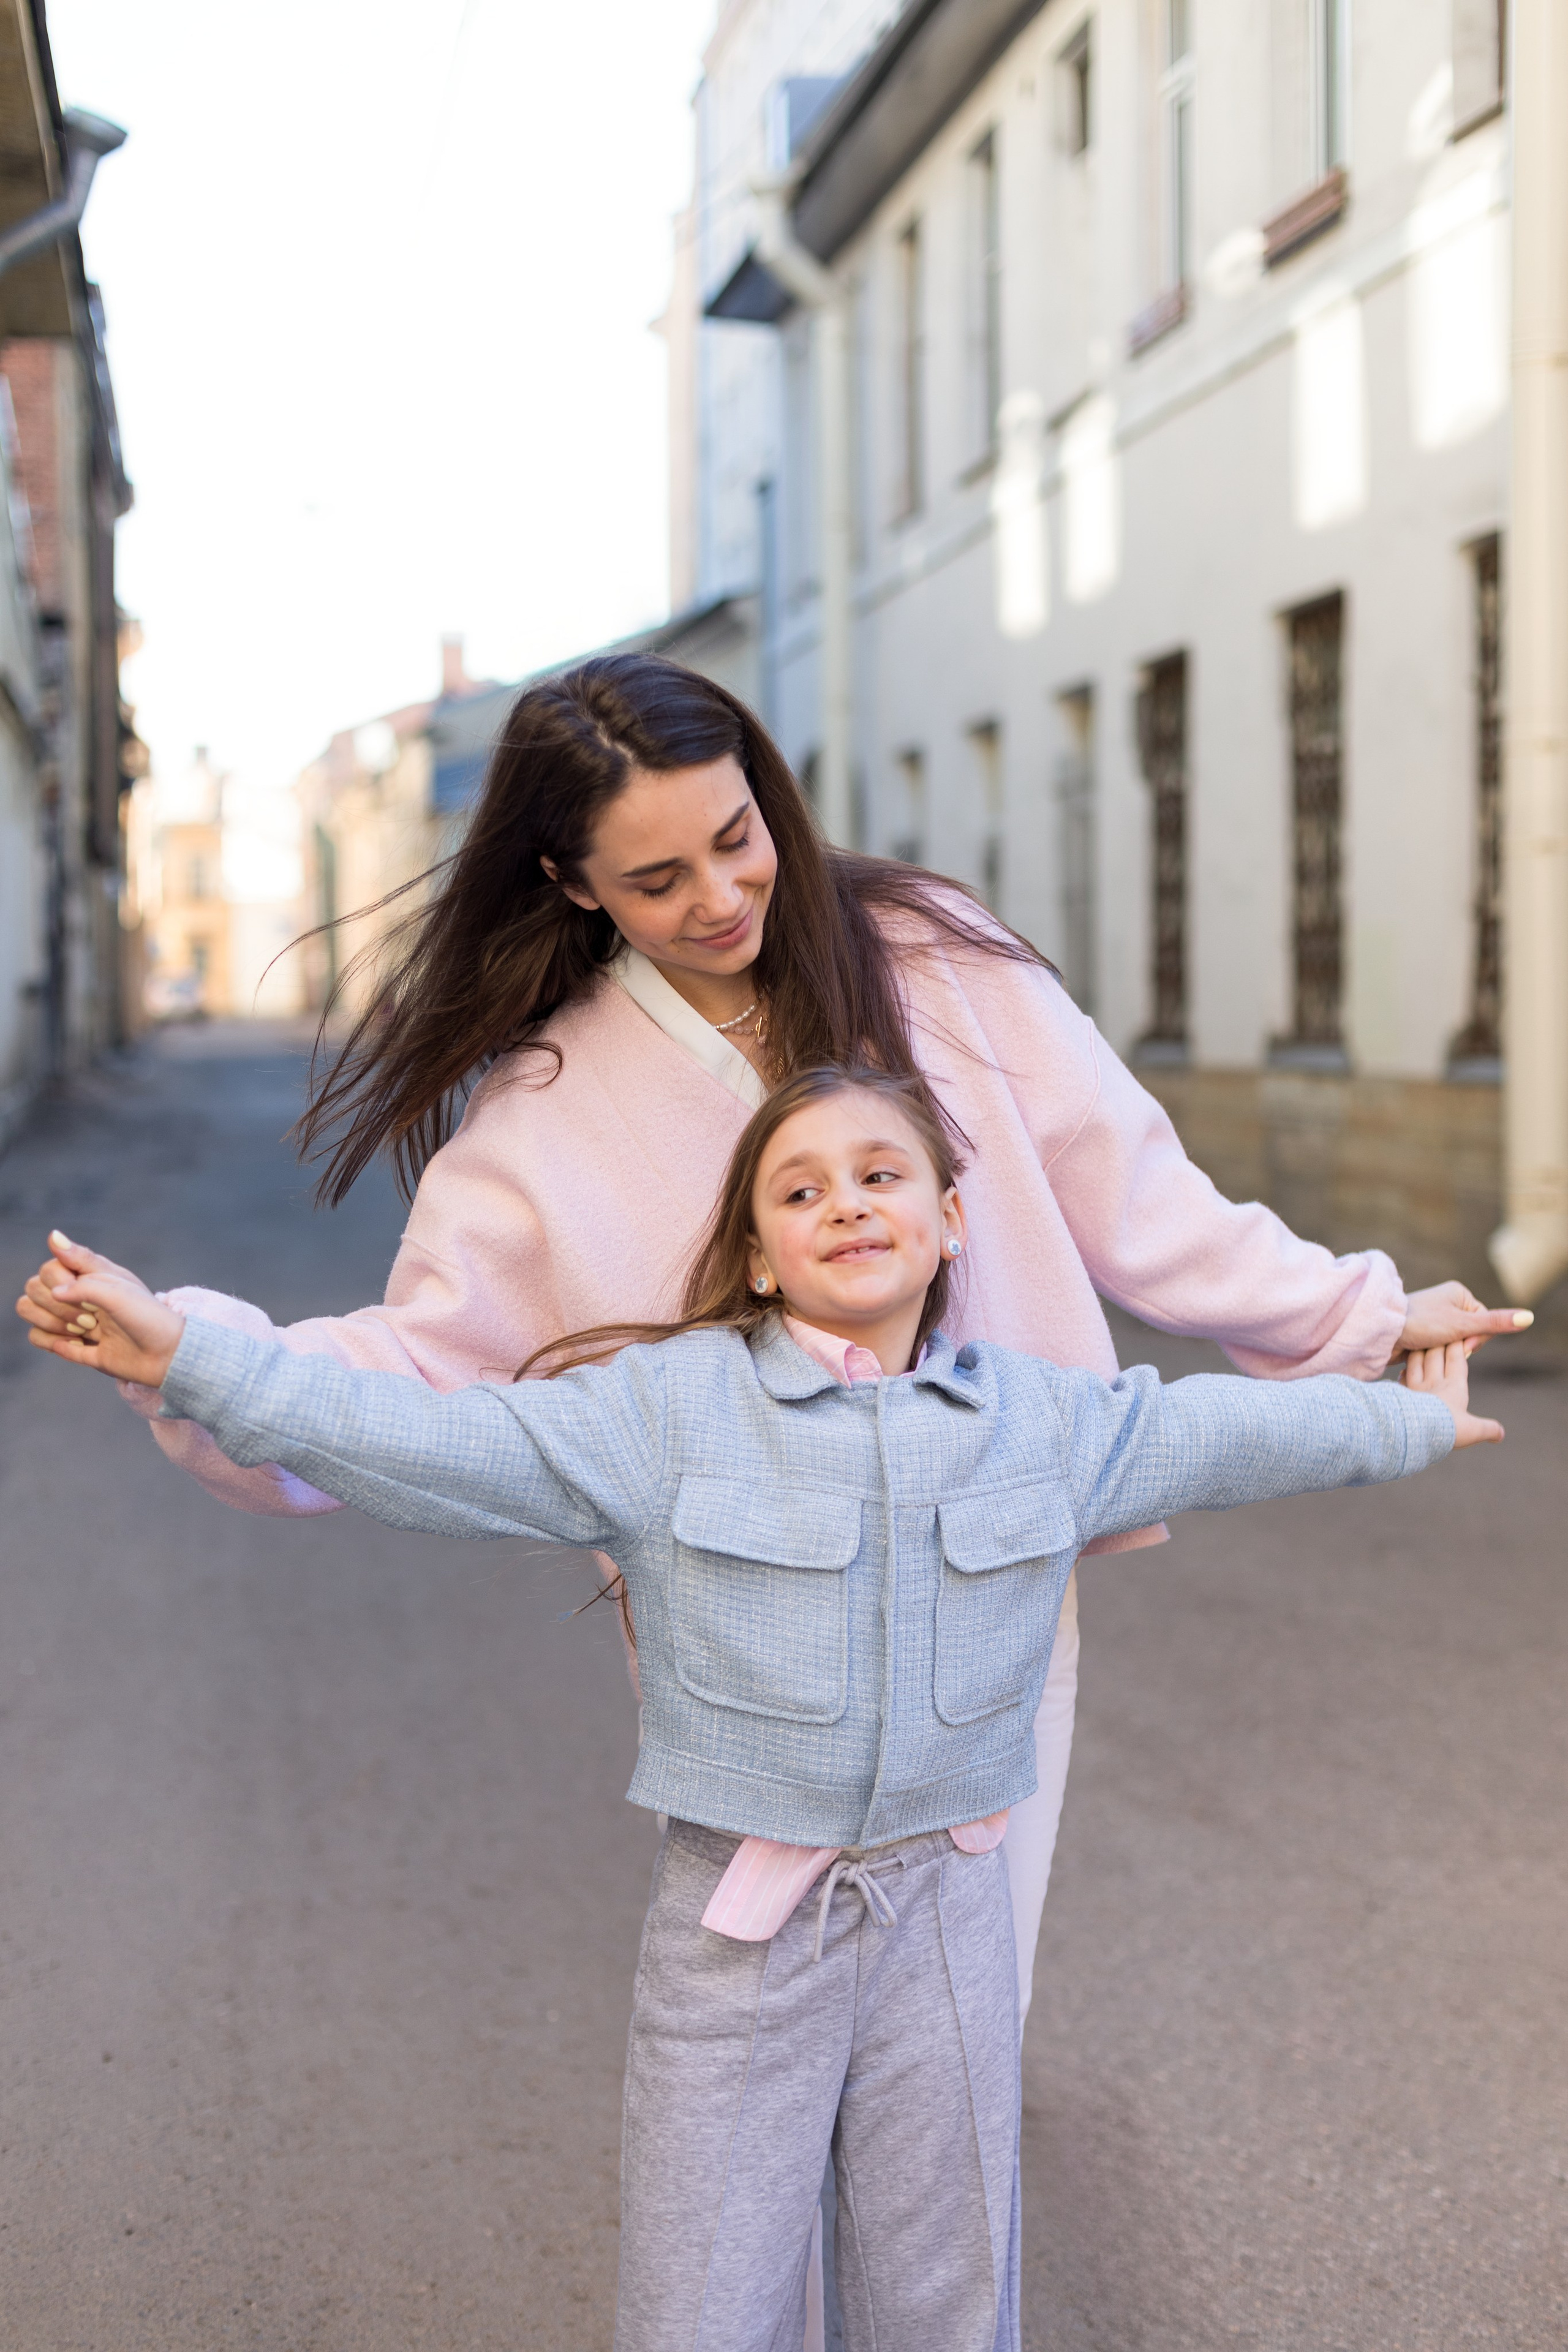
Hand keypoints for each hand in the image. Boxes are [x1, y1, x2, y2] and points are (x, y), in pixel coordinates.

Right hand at [20, 1230, 152, 1341]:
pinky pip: (47, 1342)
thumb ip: (83, 1277)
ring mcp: (80, 1323)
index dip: (57, 1280)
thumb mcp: (118, 1288)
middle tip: (90, 1319)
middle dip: (56, 1308)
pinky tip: (78, 1345)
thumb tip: (52, 1268)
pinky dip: (55, 1345)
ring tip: (83, 1333)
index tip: (82, 1292)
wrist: (168, 1355)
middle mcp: (82, 1297)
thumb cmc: (148, 1316)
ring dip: (51, 1325)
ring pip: (35, 1316)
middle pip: (35, 1291)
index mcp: (91, 1277)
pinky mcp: (83, 1349)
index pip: (48, 1270)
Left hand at [1398, 1281, 1531, 1357]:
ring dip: (1445, 1351)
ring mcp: (1434, 1316)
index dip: (1475, 1339)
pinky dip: (1433, 1353)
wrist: (1382, 1331)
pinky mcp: (1422, 1330)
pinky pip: (1438, 1347)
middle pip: (1469, 1334)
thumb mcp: (1462, 1324)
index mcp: (1459, 1293)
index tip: (1458, 1343)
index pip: (1484, 1323)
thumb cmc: (1421, 1324)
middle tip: (1441, 1347)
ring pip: (1453, 1343)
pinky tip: (1422, 1353)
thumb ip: (1496, 1322)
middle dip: (1459, 1346)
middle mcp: (1447, 1302)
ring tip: (1428, 1348)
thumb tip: (1529, 1317)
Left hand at [1401, 1340, 1503, 1448]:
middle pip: (1435, 1355)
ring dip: (1420, 1353)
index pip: (1456, 1360)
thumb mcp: (1473, 1431)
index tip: (1461, 1335)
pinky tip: (1403, 1373)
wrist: (1415, 1433)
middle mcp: (1433, 1382)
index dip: (1459, 1346)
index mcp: (1453, 1386)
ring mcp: (1414, 1387)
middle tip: (1440, 1335)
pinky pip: (1401, 1378)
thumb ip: (1488, 1429)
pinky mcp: (1399, 1394)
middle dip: (1440, 1343)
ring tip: (1421, 1347)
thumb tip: (1501, 1434)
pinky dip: (1403, 1372)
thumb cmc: (1446, 1430)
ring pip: (1416, 1361)